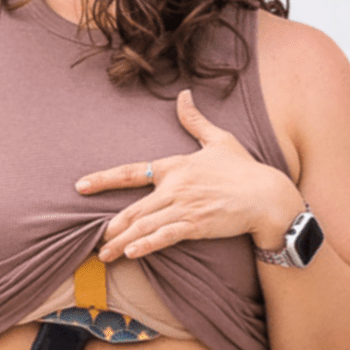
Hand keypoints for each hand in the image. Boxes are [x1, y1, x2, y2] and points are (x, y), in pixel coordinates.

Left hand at [74, 89, 304, 260]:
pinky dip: (147, 245)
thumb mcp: (219, 140)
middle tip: (95, 241)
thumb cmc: (243, 169)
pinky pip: (166, 236)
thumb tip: (184, 95)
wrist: (268, 196)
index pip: (132, 171)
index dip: (104, 179)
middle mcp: (175, 187)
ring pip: (145, 226)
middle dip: (112, 227)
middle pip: (133, 209)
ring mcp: (185, 207)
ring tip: (105, 255)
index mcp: (175, 167)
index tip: (81, 186)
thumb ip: (195, 121)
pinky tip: (131, 253)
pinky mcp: (197, 225)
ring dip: (123, 242)